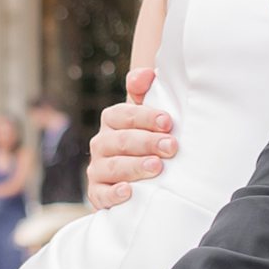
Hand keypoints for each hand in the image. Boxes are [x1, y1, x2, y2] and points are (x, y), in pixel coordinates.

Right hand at [88, 66, 174, 209]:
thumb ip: (145, 91)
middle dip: (147, 143)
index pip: (123, 114)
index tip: (168, 123)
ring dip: (135, 166)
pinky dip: (114, 194)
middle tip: (171, 147)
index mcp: (112, 121)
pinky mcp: (97, 194)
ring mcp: (97, 169)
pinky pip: (101, 194)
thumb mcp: (149, 116)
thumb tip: (146, 74)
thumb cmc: (149, 142)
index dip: (145, 117)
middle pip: (120, 141)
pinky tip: (129, 192)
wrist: (140, 180)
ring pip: (113, 166)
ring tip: (157, 167)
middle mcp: (101, 143)